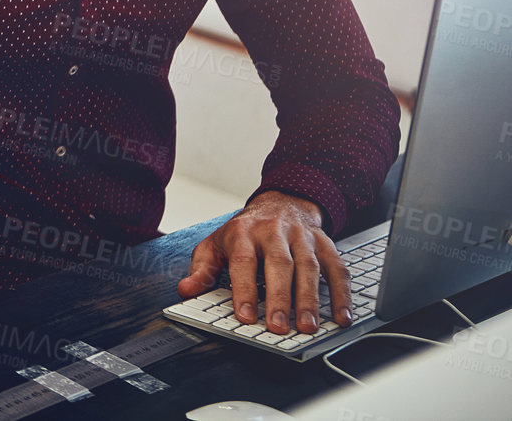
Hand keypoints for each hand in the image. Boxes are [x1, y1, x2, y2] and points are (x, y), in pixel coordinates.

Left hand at [178, 191, 350, 334]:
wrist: (280, 203)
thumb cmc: (245, 232)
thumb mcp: (215, 244)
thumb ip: (202, 269)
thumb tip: (187, 290)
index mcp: (243, 231)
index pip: (243, 261)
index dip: (243, 289)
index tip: (244, 316)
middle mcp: (274, 231)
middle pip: (279, 264)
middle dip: (279, 298)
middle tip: (278, 327)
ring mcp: (302, 237)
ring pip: (309, 267)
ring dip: (310, 299)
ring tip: (307, 327)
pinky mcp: (325, 244)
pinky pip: (338, 269)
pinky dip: (342, 294)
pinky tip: (342, 316)